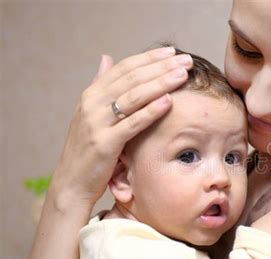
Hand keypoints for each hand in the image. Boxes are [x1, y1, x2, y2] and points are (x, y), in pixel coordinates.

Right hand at [49, 47, 192, 212]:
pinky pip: (132, 123)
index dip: (149, 58)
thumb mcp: (92, 113)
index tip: (173, 52)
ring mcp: (97, 123)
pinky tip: (168, 101)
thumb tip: (106, 58)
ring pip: (133, 97)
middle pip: (132, 78)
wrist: (72, 182)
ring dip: (160, 83)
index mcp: (92, 94)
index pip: (125, 68)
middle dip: (161, 67)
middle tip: (186, 60)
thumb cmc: (89, 148)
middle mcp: (92, 104)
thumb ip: (101, 86)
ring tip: (182, 75)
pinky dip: (151, 111)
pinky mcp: (105, 143)